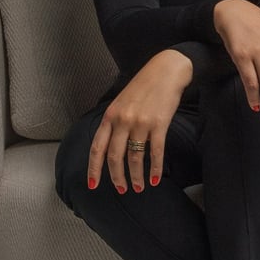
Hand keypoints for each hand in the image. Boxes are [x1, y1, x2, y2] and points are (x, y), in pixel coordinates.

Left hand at [87, 49, 192, 192]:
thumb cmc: (144, 86)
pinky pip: (155, 152)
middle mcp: (122, 120)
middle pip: (115, 157)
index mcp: (110, 116)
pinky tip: (156, 178)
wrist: (166, 70)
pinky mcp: (159, 124)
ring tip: (139, 187)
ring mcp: (141, 123)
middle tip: (122, 190)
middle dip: (117, 177)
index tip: (93, 185)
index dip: (94, 169)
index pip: (97, 148)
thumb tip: (109, 146)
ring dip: (136, 177)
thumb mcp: (121, 101)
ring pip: (135, 158)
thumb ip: (114, 122)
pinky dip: (156, 168)